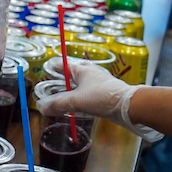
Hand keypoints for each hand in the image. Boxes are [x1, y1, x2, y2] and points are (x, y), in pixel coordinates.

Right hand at [34, 62, 162, 142]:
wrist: (130, 106)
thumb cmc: (102, 98)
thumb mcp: (76, 101)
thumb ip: (58, 104)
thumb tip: (41, 108)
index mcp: (81, 69)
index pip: (61, 63)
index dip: (51, 67)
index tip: (44, 71)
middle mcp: (90, 72)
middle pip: (73, 70)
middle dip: (63, 76)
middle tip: (54, 83)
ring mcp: (100, 81)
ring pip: (82, 80)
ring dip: (74, 86)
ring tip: (66, 94)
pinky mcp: (106, 91)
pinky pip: (90, 89)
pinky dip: (83, 94)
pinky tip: (82, 103)